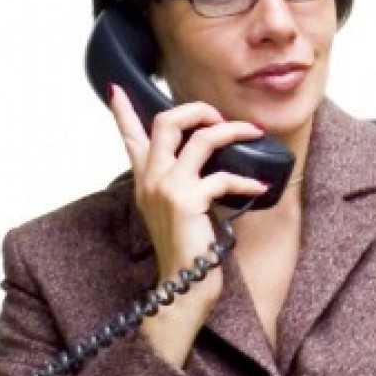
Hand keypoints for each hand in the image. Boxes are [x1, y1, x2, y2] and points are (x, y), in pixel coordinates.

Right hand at [108, 85, 267, 365]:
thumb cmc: (186, 249)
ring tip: (251, 134)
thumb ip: (182, 183)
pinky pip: (222, 175)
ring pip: (199, 137)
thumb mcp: (176, 210)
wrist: (182, 287)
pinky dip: (246, 180)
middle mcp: (151, 178)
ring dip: (231, 131)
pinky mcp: (187, 200)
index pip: (129, 137)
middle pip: (166, 121)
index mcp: (145, 180)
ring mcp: (167, 187)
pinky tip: (259, 186)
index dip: (122, 110)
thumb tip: (203, 162)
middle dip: (197, 109)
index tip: (116, 88)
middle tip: (220, 117)